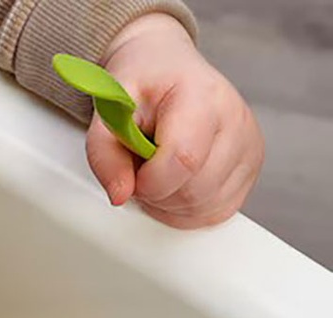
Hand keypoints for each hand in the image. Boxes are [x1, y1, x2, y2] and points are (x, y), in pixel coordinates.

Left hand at [86, 13, 263, 228]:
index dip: (149, 181)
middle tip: (143, 167)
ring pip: (205, 206)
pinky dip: (188, 209)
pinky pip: (216, 211)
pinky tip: (177, 183)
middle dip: (156, 193)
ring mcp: (248, 144)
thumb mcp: (108, 111)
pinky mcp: (251, 167)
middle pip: (195, 191)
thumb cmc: (141, 87)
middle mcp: (235, 118)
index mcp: (201, 96)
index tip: (134, 171)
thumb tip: (120, 195)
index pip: (184, 159)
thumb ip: (103, 155)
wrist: (166, 69)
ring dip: (170, 203)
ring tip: (159, 171)